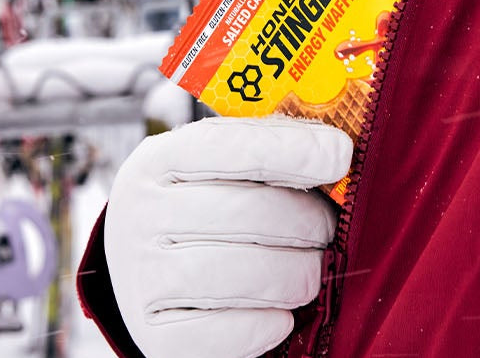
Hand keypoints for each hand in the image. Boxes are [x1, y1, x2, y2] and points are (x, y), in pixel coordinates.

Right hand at [105, 117, 352, 357]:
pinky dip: (267, 325)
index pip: (228, 146)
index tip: (339, 156)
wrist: (146, 279)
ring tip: (307, 275)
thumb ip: (265, 149)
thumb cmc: (201, 214)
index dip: (291, 149)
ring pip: (243, 274)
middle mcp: (141, 215)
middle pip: (248, 213)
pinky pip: (229, 332)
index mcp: (157, 162)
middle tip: (326, 231)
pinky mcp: (155, 334)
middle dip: (308, 223)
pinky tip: (278, 315)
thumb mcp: (215, 169)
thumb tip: (335, 149)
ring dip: (295, 276)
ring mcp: (143, 277)